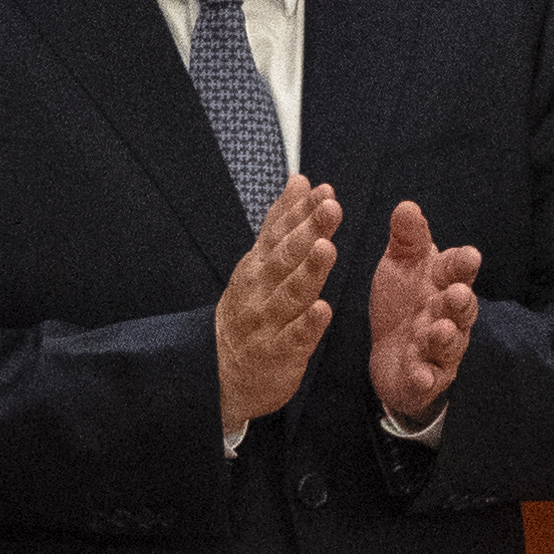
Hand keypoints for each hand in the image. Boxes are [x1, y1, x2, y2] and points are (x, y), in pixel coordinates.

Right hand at [216, 176, 340, 431]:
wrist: (223, 372)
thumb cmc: (249, 311)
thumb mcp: (259, 262)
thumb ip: (281, 222)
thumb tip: (299, 181)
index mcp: (259, 265)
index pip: (281, 232)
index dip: (302, 211)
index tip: (324, 191)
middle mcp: (261, 289)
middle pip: (286, 257)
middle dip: (308, 230)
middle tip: (330, 208)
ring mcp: (268, 322)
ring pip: (290, 293)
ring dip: (309, 270)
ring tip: (327, 248)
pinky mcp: (278, 353)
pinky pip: (294, 338)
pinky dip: (307, 324)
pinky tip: (322, 310)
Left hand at [369, 201, 480, 424]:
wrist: (390, 352)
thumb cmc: (403, 298)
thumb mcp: (401, 262)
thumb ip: (407, 236)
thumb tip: (407, 205)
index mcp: (443, 282)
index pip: (458, 269)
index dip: (463, 264)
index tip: (469, 255)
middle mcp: (448, 315)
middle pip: (460, 308)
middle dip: (460, 302)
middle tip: (457, 294)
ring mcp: (440, 350)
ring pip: (448, 344)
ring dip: (445, 338)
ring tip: (439, 331)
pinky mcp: (425, 378)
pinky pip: (428, 379)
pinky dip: (424, 378)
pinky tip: (420, 375)